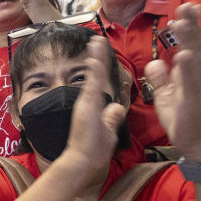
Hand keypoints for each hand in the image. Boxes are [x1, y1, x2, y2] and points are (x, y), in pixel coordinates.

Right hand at [57, 37, 126, 178]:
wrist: (84, 160)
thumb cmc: (94, 150)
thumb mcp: (108, 131)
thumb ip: (111, 118)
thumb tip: (116, 107)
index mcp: (95, 106)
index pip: (100, 82)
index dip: (102, 68)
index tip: (102, 56)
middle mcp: (89, 101)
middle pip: (96, 73)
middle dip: (97, 56)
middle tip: (97, 40)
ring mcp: (87, 101)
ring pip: (94, 73)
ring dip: (96, 56)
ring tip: (97, 40)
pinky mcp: (87, 103)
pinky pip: (93, 80)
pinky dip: (95, 66)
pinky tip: (95, 54)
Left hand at [144, 4, 200, 161]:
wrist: (194, 142)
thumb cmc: (182, 118)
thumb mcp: (164, 95)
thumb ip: (160, 78)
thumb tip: (155, 63)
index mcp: (185, 74)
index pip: (186, 46)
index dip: (184, 29)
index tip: (182, 10)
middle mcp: (193, 77)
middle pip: (193, 46)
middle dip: (190, 26)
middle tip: (188, 4)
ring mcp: (194, 88)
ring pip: (193, 59)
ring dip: (188, 40)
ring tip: (183, 22)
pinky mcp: (192, 101)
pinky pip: (190, 83)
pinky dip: (187, 69)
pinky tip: (184, 55)